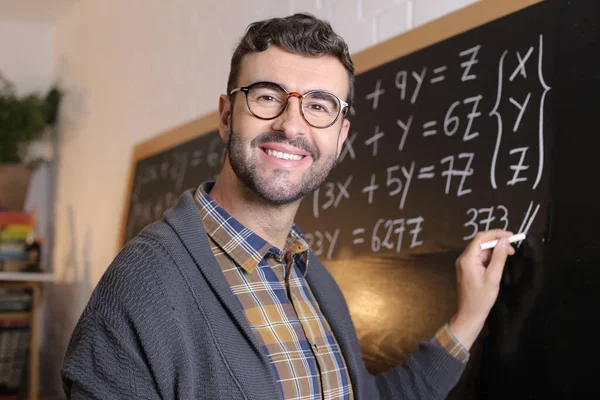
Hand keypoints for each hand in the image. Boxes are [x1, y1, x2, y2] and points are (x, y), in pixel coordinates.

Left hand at [448, 229, 515, 349]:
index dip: (496, 234)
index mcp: (467, 259)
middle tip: (512, 248)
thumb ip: (499, 258)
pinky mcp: (467, 269)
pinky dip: (490, 257)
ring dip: (494, 250)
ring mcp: (464, 264)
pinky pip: (479, 258)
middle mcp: (463, 258)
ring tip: (509, 254)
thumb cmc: (482, 298)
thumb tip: (504, 241)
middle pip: (480, 243)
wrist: (469, 314)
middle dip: (497, 242)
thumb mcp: (493, 277)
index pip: (481, 238)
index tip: (511, 236)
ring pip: (480, 250)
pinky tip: (500, 261)